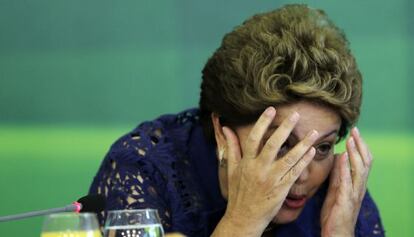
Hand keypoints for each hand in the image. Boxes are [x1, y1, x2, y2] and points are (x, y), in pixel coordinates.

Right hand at [217, 107, 318, 235]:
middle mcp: (259, 168)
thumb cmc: (237, 193)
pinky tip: (312, 151)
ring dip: (303, 144)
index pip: (254, 138)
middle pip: (274, 144)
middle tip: (295, 115)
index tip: (271, 110)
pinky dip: (304, 161)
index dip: (263, 122)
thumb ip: (231, 147)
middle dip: (285, 128)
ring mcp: (272, 179)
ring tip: (314, 132)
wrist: (244, 217)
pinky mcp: (282, 188)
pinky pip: (296, 172)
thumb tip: (226, 128)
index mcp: (246, 162)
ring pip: (290, 157)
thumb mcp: (231, 169)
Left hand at [321, 128, 372, 236]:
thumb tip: (338, 157)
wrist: (336, 233)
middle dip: (360, 145)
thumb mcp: (336, 189)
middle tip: (355, 130)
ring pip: (359, 170)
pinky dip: (345, 169)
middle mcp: (358, 187)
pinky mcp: (345, 201)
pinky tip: (342, 158)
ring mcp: (353, 194)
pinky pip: (347, 183)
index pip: (362, 161)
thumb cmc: (335, 212)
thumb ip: (338, 174)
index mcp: (355, 184)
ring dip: (355, 154)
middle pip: (364, 162)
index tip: (354, 132)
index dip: (360, 146)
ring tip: (350, 140)